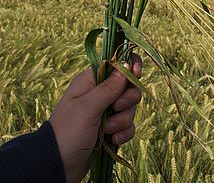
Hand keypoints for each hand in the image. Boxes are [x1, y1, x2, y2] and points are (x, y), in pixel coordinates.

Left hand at [49, 54, 141, 182]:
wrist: (58, 166)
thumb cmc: (68, 132)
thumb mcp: (87, 107)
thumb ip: (108, 87)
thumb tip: (126, 65)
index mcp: (91, 81)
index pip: (116, 65)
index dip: (129, 66)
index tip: (137, 73)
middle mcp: (100, 94)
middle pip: (128, 87)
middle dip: (127, 99)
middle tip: (116, 108)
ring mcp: (106, 112)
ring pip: (129, 107)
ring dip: (122, 120)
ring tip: (107, 131)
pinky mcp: (110, 129)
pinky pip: (128, 125)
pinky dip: (124, 133)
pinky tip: (113, 140)